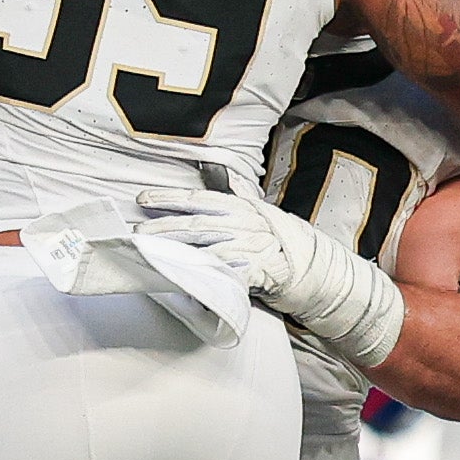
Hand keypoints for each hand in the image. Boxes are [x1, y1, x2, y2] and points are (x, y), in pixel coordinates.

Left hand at [135, 185, 404, 366]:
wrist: (324, 275)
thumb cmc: (289, 249)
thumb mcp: (264, 219)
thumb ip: (240, 204)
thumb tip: (222, 180)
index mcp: (243, 209)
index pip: (200, 199)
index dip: (169, 198)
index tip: (141, 200)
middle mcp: (246, 224)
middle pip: (197, 223)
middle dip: (163, 228)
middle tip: (135, 234)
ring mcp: (254, 247)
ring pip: (207, 246)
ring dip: (177, 252)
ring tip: (151, 256)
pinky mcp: (261, 272)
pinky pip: (229, 273)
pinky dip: (208, 276)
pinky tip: (186, 279)